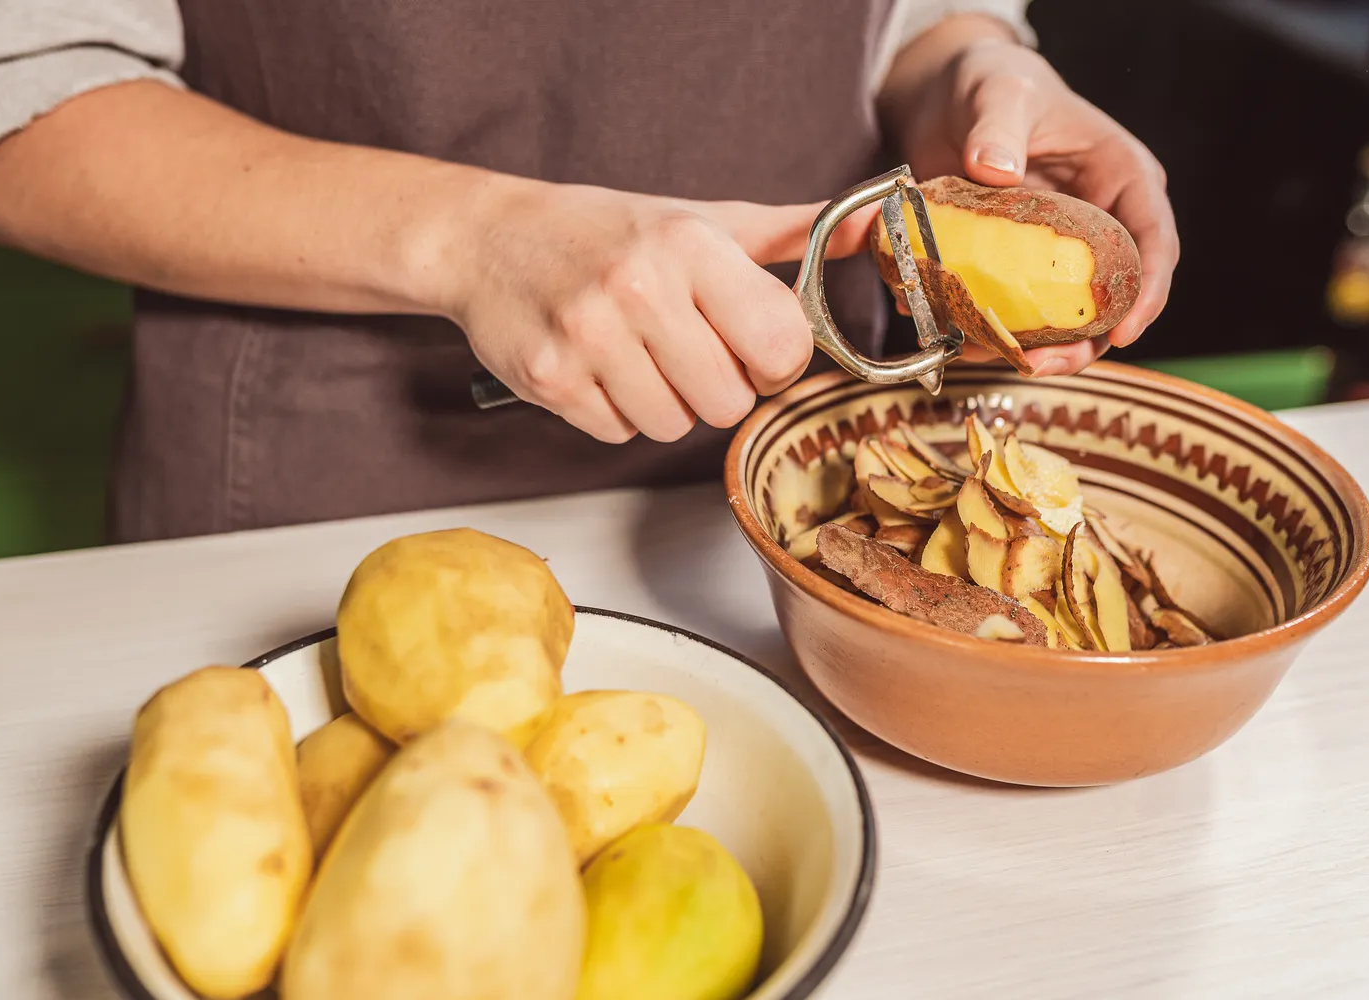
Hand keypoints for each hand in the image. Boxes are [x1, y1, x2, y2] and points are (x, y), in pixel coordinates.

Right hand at [446, 177, 874, 442]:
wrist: (487, 238)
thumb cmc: (606, 231)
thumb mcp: (703, 219)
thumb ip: (795, 235)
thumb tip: (882, 222)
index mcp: (690, 244)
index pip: (781, 347)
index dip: (772, 360)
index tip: (748, 344)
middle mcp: (639, 287)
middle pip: (729, 401)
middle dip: (715, 386)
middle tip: (683, 350)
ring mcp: (589, 337)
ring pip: (674, 427)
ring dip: (663, 404)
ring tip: (635, 354)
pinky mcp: (551, 379)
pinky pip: (619, 434)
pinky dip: (615, 414)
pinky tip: (598, 367)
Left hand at [887, 25, 1177, 376]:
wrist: (944, 100)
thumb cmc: (990, 83)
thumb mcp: (998, 92)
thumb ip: (999, 126)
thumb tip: (997, 169)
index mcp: (1121, 180)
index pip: (1154, 242)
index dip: (1147, 293)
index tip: (1126, 332)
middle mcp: (1097, 226)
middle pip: (1110, 300)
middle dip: (1081, 343)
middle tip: (1040, 365)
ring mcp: (1053, 256)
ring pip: (1061, 322)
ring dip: (1029, 350)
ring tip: (990, 358)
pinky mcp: (1010, 271)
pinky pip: (1008, 314)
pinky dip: (984, 332)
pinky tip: (956, 339)